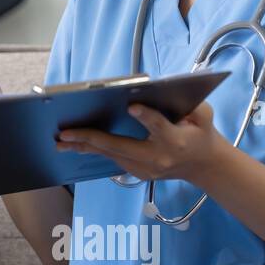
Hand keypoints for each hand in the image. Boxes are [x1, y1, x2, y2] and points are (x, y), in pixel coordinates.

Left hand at [55, 100, 224, 185]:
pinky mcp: (138, 173)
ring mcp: (146, 169)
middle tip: (65, 133)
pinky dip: (92, 150)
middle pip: (120, 147)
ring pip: (109, 155)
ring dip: (83, 146)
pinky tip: (73, 145)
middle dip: (91, 138)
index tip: (132, 106)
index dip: (146, 117)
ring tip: (60, 141)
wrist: (203, 165)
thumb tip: (161, 91)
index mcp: (176, 140)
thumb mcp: (204, 115)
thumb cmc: (201, 133)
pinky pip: (111, 159)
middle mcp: (157, 158)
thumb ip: (190, 105)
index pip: (160, 127)